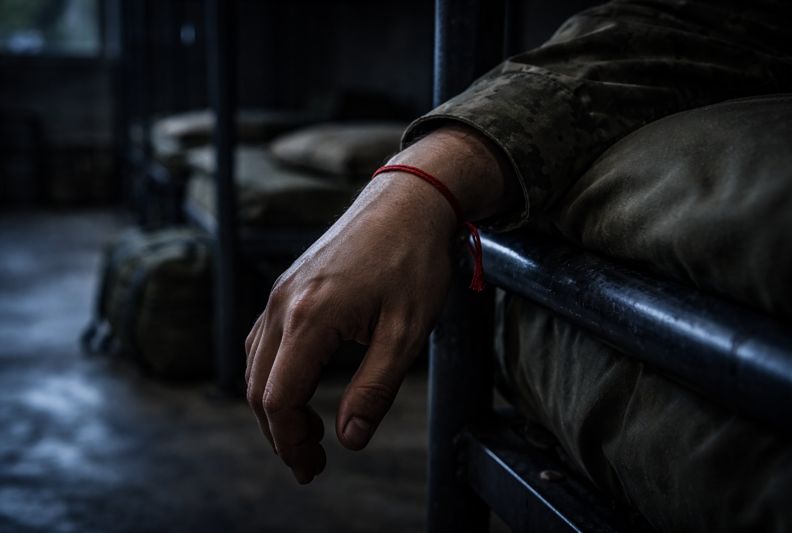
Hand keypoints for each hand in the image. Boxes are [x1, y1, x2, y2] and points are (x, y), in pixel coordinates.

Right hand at [245, 125, 514, 483]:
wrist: (409, 199)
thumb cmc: (413, 259)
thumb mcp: (406, 331)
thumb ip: (375, 388)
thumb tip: (350, 438)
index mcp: (310, 317)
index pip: (279, 398)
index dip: (290, 442)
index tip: (311, 468)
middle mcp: (284, 303)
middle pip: (258, 386)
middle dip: (279, 432)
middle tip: (312, 462)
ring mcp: (282, 291)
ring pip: (257, 364)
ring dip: (275, 405)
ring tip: (310, 432)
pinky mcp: (289, 285)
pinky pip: (264, 340)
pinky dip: (275, 374)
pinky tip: (301, 386)